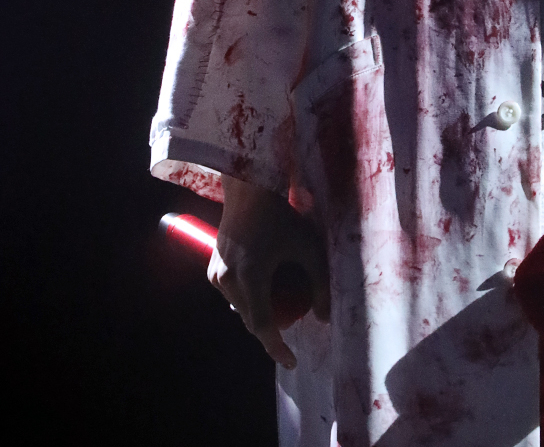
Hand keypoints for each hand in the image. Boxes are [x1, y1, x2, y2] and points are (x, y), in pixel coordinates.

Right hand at [208, 175, 329, 368]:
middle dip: (272, 329)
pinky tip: (265, 288)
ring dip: (259, 312)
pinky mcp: (213, 268)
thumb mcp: (308, 247)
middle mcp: (228, 280)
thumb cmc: (282, 215)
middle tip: (295, 322)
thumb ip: (320, 284)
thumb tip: (325, 318)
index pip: (263, 326)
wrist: (250, 188)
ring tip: (282, 303)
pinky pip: (231, 294)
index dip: (278, 348)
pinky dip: (248, 297)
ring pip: (240, 308)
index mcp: (250, 277)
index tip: (292, 362)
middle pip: (251, 320)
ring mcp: (216, 274)